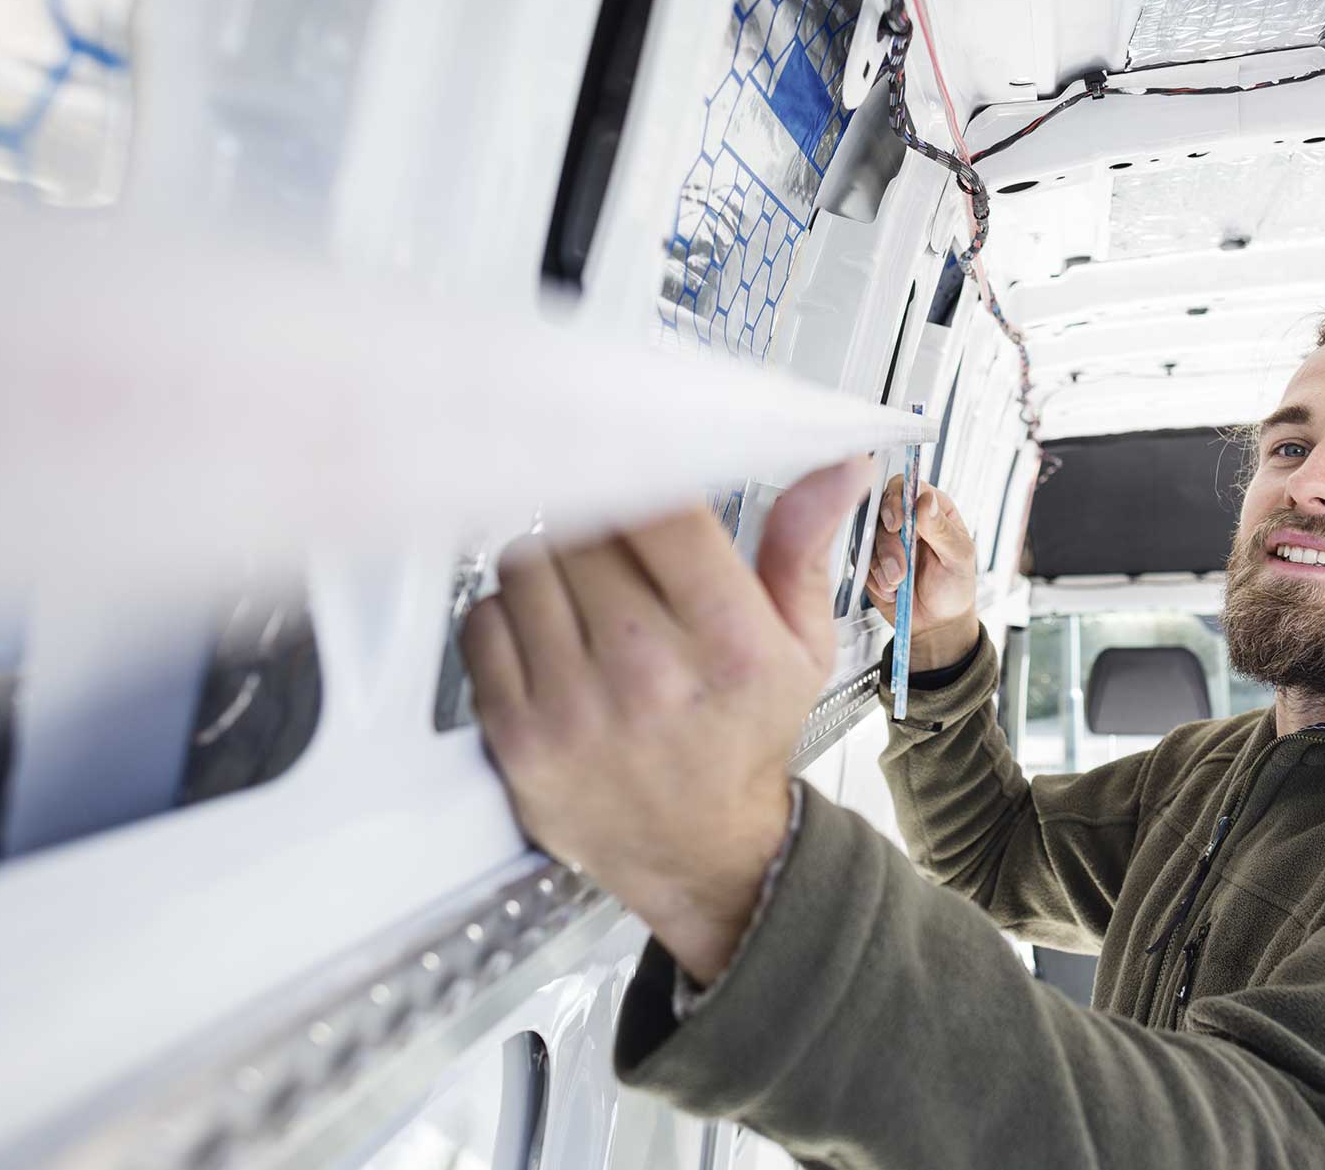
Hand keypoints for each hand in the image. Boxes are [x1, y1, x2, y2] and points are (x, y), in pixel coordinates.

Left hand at [461, 459, 873, 986]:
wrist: (699, 854)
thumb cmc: (742, 742)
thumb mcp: (800, 647)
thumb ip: (804, 549)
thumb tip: (841, 470)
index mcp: (729, 643)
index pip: (662, 510)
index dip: (643, 484)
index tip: (640, 487)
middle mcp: (649, 673)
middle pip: (586, 529)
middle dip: (599, 531)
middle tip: (620, 562)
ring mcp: (575, 705)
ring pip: (527, 563)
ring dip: (549, 568)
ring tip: (586, 605)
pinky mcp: (518, 733)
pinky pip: (483, 620)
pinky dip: (507, 618)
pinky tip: (549, 643)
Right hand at [864, 475, 979, 670]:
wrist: (937, 625)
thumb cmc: (955, 589)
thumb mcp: (959, 558)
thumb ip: (941, 529)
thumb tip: (925, 499)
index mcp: (932, 510)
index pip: (906, 487)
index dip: (896, 499)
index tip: (896, 523)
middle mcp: (907, 520)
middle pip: (880, 511)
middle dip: (888, 543)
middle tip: (900, 567)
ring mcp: (886, 540)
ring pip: (868, 538)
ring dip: (883, 565)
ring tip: (900, 583)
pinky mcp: (871, 561)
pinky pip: (862, 561)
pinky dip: (875, 578)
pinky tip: (892, 590)